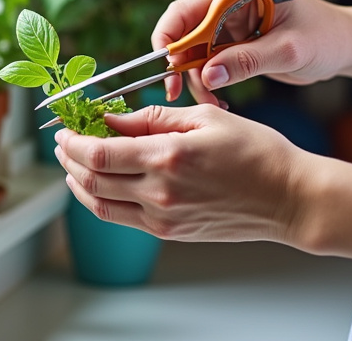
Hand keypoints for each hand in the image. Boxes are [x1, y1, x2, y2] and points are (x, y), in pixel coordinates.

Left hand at [54, 104, 308, 242]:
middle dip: (67, 158)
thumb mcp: (204, 118)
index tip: (63, 127)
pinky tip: (95, 184)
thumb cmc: (256, 152)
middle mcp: (159, 192)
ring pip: (99, 202)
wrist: (290, 200)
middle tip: (61, 141)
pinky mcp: (168, 233)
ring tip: (70, 162)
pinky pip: (119, 217)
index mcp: (168, 158)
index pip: (98, 152)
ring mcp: (162, 218)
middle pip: (91, 178)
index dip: (71, 139)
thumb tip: (109, 117)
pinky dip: (98, 199)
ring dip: (76, 181)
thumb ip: (150, 118)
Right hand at [154, 0, 351, 104]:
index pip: (186, 8)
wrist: (345, 45)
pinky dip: (207, 77)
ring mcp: (227, 13)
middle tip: (178, 92)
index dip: (170, 39)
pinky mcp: (230, 32)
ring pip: (191, 47)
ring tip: (213, 102)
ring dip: (195, 76)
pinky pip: (205, 55)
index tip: (168, 69)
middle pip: (183, 28)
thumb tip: (207, 76)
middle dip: (181, 63)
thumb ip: (248, 61)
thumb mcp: (289, 51)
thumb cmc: (327, 38)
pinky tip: (217, 95)